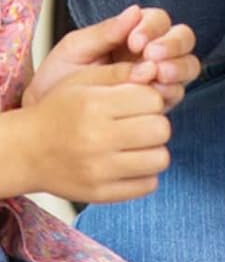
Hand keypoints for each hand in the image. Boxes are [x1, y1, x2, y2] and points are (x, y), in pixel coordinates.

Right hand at [9, 65, 172, 203]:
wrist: (25, 152)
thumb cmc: (59, 111)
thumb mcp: (83, 80)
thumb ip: (120, 72)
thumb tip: (154, 68)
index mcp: (96, 106)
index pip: (154, 100)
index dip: (152, 98)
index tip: (139, 102)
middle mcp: (97, 139)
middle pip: (161, 130)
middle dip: (156, 123)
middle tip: (140, 123)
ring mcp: (98, 171)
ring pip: (159, 159)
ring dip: (154, 150)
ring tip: (137, 144)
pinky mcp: (99, 194)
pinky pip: (147, 185)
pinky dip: (146, 174)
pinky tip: (130, 163)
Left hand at [25, 5, 200, 111]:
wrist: (49, 120)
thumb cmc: (58, 80)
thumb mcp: (74, 50)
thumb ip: (104, 32)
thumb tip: (134, 11)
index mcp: (134, 33)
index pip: (158, 20)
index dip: (153, 27)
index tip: (135, 40)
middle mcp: (153, 52)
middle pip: (183, 37)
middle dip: (173, 44)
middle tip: (153, 55)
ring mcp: (159, 77)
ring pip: (189, 63)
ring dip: (179, 66)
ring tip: (159, 75)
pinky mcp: (158, 103)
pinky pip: (177, 92)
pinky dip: (172, 91)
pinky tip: (156, 95)